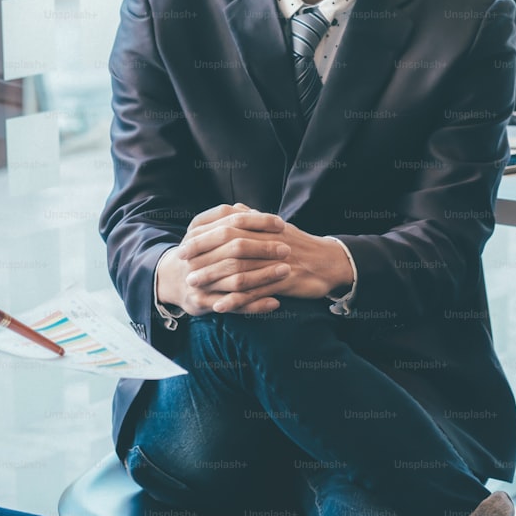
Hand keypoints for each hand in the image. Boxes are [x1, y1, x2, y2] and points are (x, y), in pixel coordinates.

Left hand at [170, 205, 354, 313]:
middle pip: (229, 247)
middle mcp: (268, 242)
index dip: (204, 237)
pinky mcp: (285, 281)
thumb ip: (254, 219)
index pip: (228, 227)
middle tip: (184, 267)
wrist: (331, 262)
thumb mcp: (278, 228)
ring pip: (239, 270)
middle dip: (204, 257)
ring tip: (195, 286)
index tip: (184, 244)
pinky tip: (220, 306)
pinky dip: (237, 300)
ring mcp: (276, 262)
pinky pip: (256, 292)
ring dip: (214, 279)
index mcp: (264, 227)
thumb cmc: (301, 246)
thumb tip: (233, 209)